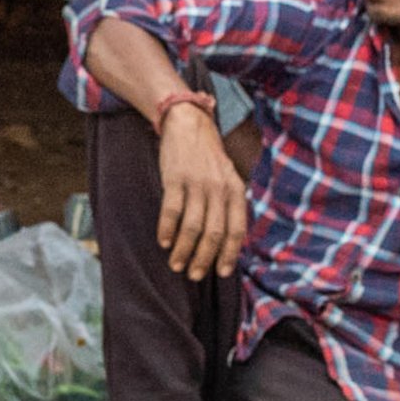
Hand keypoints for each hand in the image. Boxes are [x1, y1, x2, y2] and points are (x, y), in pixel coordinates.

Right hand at [156, 101, 247, 277]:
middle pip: (214, 233)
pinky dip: (167, 230)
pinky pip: (171, 211)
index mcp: (236, 191)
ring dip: (183, 250)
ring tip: (176, 265)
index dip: (229, 254)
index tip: (221, 273)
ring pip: (192, 227)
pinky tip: (163, 242)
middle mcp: (220, 189)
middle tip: (194, 275)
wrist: (189, 124)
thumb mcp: (228, 178)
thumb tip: (227, 239)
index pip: (236, 230)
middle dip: (204, 258)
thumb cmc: (208, 158)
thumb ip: (229, 204)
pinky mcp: (175, 179)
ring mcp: (198, 184)